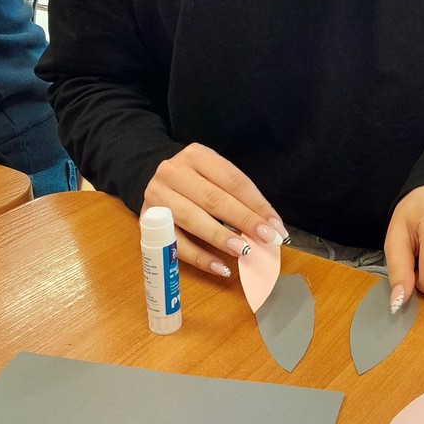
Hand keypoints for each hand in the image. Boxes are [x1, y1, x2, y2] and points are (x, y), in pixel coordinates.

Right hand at [142, 143, 287, 277]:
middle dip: (243, 221)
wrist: (151, 178)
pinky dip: (200, 258)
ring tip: (243, 250)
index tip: (276, 227)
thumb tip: (269, 228)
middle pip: (214, 199)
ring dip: (220, 237)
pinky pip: (176, 243)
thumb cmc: (194, 181)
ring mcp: (157, 197)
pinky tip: (220, 267)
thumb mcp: (215, 176)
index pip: (233, 181)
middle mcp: (173, 172)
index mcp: (196, 155)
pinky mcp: (147, 221)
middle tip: (265, 239)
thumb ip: (238, 198)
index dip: (257, 205)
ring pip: (192, 219)